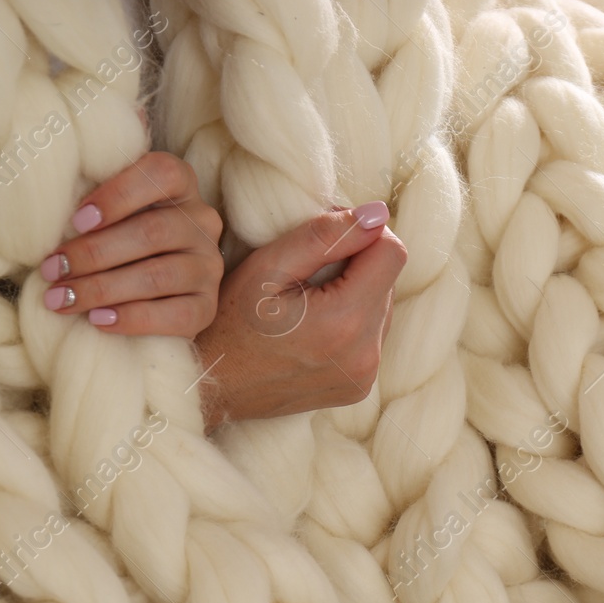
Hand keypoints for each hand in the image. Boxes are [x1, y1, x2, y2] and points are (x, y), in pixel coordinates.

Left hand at [38, 151, 223, 335]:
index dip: (119, 195)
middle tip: (53, 269)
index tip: (76, 221)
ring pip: (160, 275)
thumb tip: (48, 221)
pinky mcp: (208, 307)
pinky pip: (176, 315)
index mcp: (180, 187)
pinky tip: (99, 320)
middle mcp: (202, 223)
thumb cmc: (114, 245)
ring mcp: (209, 266)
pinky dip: (133, 318)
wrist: (143, 297)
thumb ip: (92, 211)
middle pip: (153, 232)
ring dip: (103, 288)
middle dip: (94, 253)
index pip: (162, 174)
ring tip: (64, 299)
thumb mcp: (107, 216)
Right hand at [194, 202, 406, 430]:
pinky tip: (313, 326)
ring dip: (354, 292)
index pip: (393, 253)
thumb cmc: (230, 322)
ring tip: (307, 300)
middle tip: (307, 270)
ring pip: (382, 307)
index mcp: (345, 322)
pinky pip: (372, 336)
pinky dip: (350, 322)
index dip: (363, 235)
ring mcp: (364, 376)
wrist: (210, 384)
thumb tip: (376, 214)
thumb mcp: (268, 267)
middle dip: (356, 264)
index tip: (328, 239)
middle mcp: (365, 355)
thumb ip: (325, 236)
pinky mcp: (359, 387)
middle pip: (388, 280)